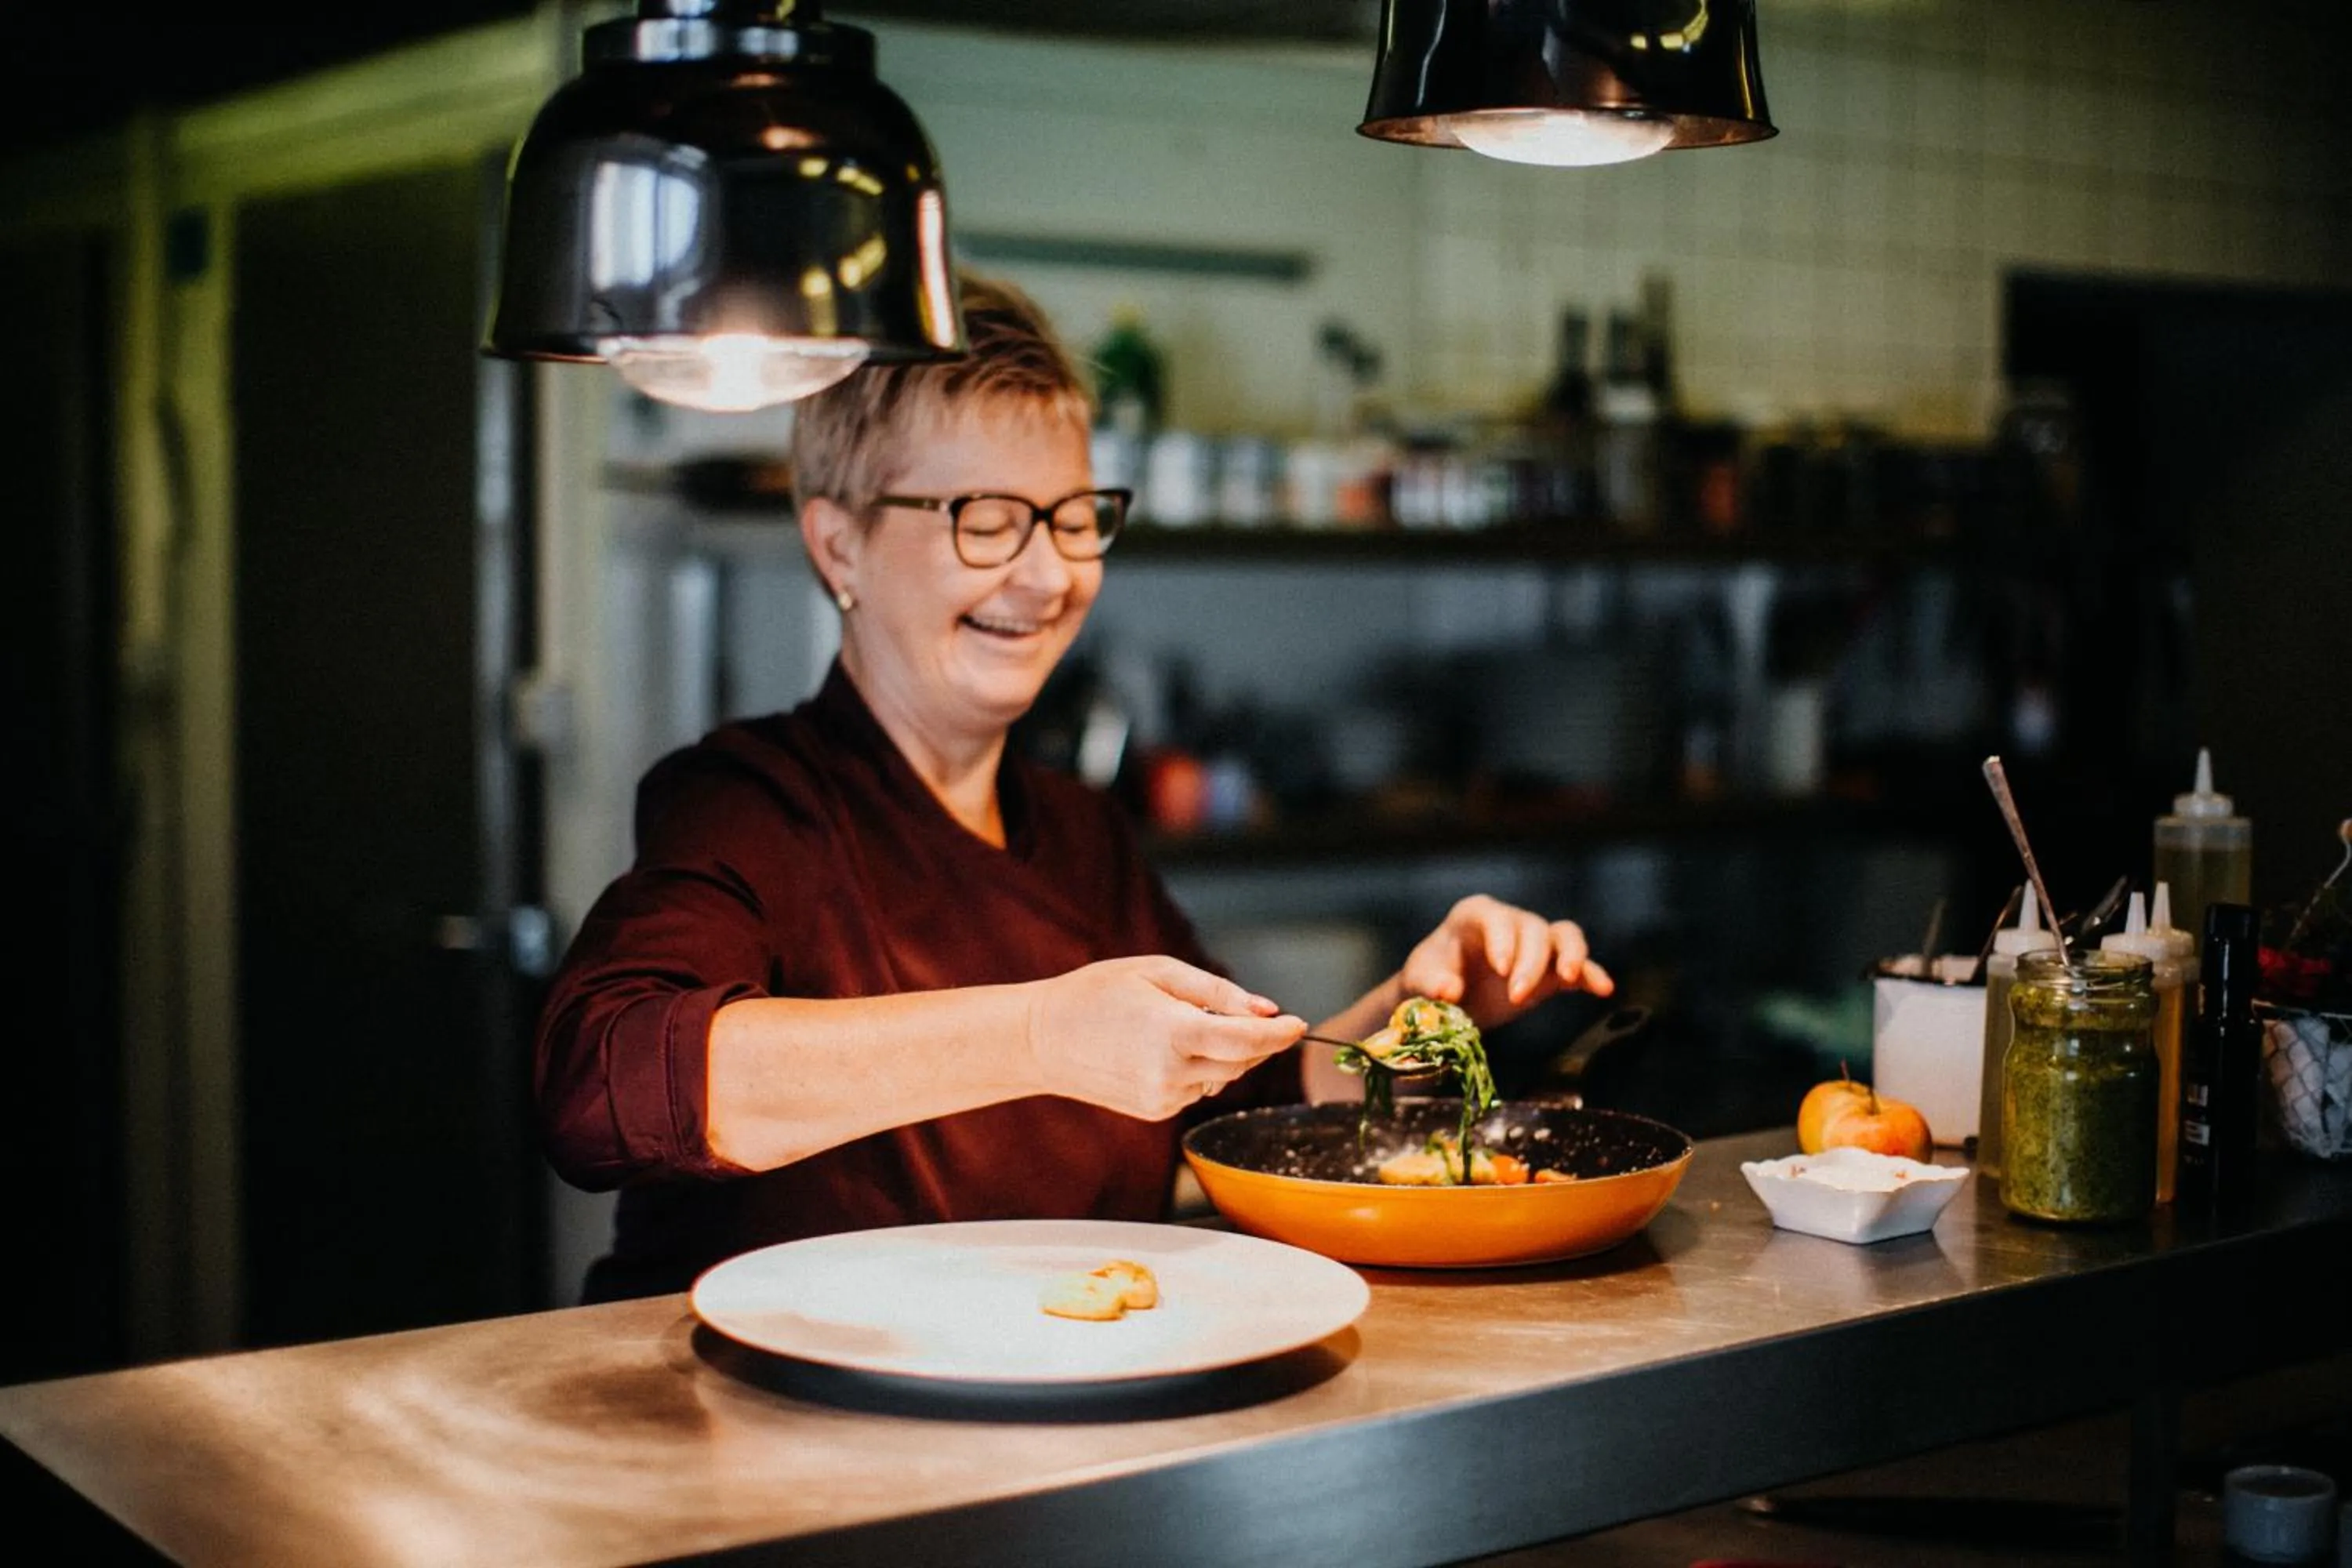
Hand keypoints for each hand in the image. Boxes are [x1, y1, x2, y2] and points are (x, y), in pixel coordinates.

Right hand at [1023, 957, 1305, 1121]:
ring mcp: (1163, 1098)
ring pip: (1222, 1076)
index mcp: (1174, 1033)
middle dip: (1254, 1039)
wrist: (1041, 1040)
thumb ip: (1217, 993)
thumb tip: (1266, 1010)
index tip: (1300, 1023)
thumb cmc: (1096, 994)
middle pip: (1243, 1061)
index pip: (1248, 1040)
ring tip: (1179, 1025)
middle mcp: (1172, 1073)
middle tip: (1239, 1011)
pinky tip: (1161, 1050)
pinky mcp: (1156, 1111)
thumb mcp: (1157, 972)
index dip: (1281, 1034)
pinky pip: (1197, 1088)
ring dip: (1222, 1053)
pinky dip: (1196, 1068)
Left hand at [1398, 894, 1614, 1030]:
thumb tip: (1449, 991)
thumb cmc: (1431, 978)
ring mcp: (1536, 944)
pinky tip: (1603, 989)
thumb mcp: (1418, 980)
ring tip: (1568, 979)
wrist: (1448, 997)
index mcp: (1475, 916)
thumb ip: (1429, 983)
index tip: (1500, 968)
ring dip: (1570, 956)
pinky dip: (1592, 974)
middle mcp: (1510, 922)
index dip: (1502, 939)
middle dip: (1529, 963)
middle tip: (1516, 996)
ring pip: (1564, 935)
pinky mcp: (1552, 969)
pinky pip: (1579, 964)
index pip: (1495, 917)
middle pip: (1533, 930)